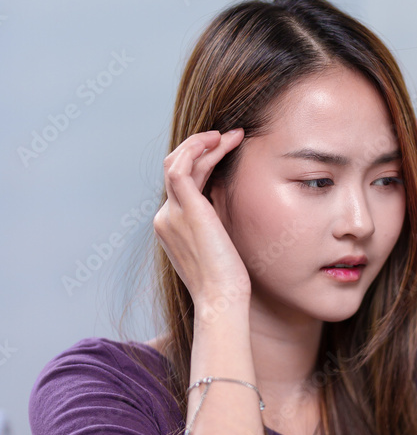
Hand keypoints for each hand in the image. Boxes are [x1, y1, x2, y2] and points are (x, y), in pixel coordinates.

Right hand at [153, 129, 251, 306]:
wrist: (221, 299)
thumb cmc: (226, 281)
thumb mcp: (217, 246)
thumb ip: (214, 223)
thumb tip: (228, 204)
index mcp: (171, 225)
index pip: (180, 182)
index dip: (202, 161)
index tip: (226, 151)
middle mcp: (165, 217)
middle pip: (176, 167)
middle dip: (202, 147)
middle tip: (232, 137)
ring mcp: (171, 213)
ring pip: (178, 162)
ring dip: (204, 143)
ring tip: (233, 135)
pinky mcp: (185, 210)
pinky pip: (181, 166)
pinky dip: (197, 148)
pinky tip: (219, 141)